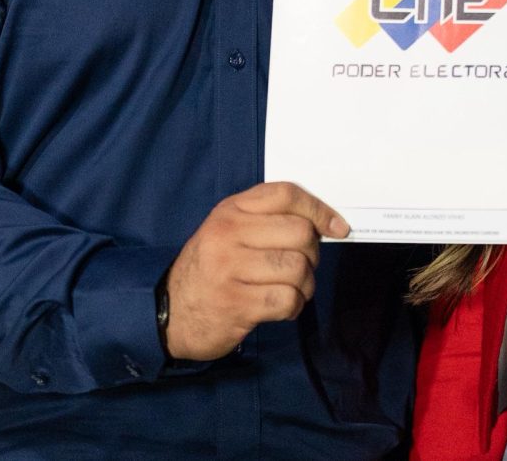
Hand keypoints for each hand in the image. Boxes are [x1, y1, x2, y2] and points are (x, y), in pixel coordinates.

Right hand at [164, 181, 348, 360]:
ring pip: (298, 267)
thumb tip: (325, 223)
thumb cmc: (211, 268)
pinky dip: (294, 306)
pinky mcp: (235, 304)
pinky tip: (282, 306)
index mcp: (232, 210)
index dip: (319, 209)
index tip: (337, 227)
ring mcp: (230, 270)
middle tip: (302, 266)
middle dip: (312, 253)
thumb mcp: (230, 231)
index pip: (287, 195)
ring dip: (305, 284)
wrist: (169, 313)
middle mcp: (229, 234)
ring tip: (292, 289)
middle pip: (300, 232)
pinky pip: (287, 299)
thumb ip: (268, 219)